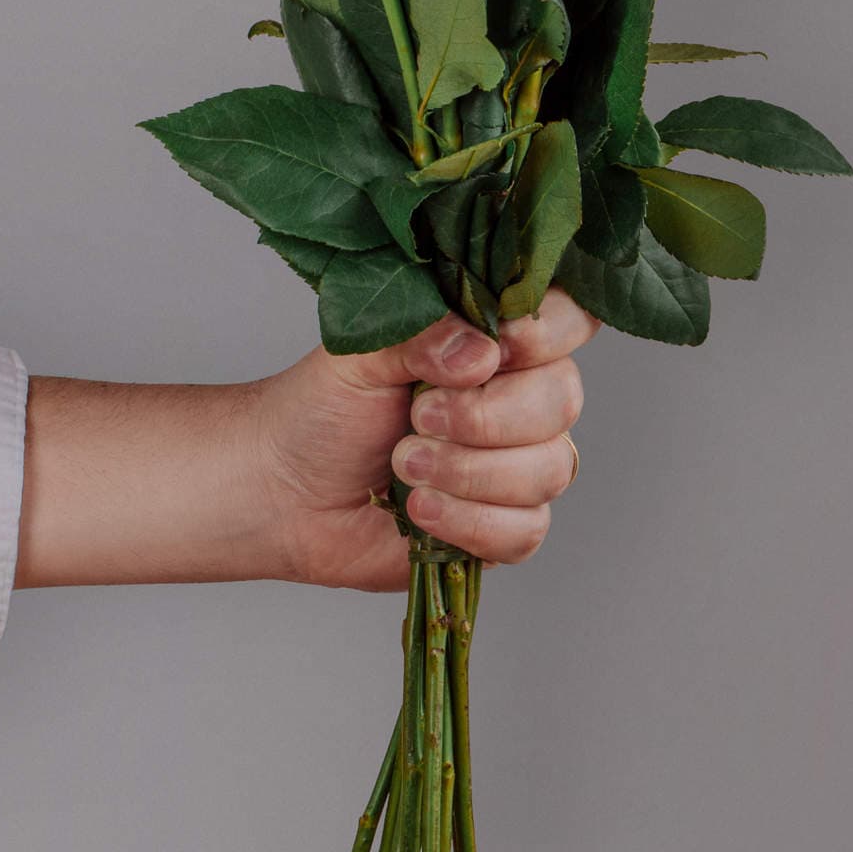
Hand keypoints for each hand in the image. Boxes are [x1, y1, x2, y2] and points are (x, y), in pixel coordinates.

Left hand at [250, 289, 597, 590]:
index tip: (496, 350)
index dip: (547, 334)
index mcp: (496, 344)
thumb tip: (482, 354)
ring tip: (404, 465)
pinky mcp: (501, 528)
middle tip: (417, 417)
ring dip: (468, 472)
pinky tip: (420, 511)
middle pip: (563, 401)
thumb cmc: (321, 410)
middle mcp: (519, 401)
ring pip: (549, 470)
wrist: (281, 489)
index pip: (570, 321)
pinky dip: (469, 522)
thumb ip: (423, 336)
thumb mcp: (360, 352)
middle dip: (485, 417)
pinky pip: (525, 530)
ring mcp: (516, 467)